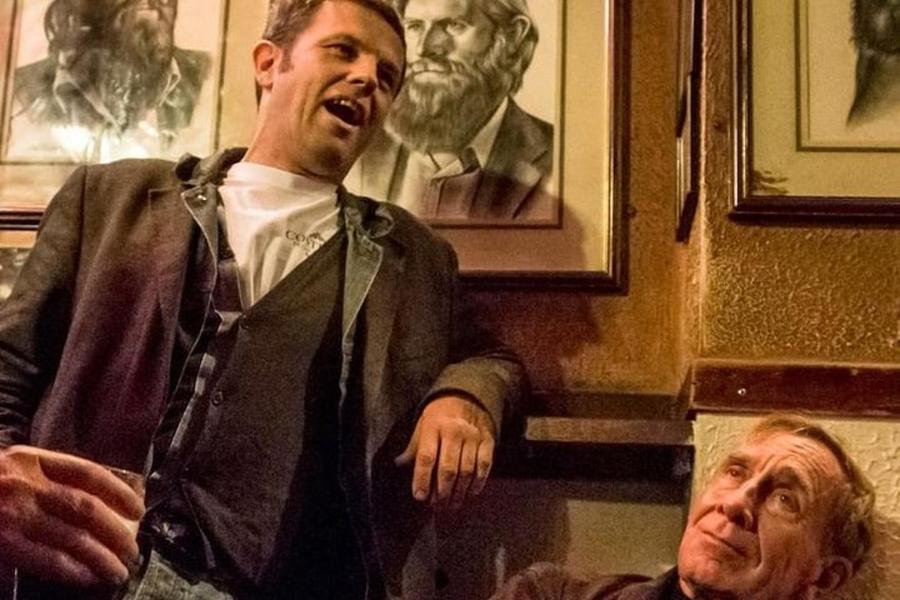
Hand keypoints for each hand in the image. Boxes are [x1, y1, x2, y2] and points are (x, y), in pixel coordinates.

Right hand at [0, 445, 144, 586]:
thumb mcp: (6, 471)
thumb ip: (39, 480)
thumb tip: (87, 505)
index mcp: (28, 460)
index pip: (87, 472)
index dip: (118, 490)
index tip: (138, 508)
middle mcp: (23, 483)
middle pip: (86, 508)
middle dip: (115, 532)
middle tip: (133, 549)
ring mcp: (11, 514)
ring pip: (73, 536)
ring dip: (102, 556)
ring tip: (118, 570)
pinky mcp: (2, 543)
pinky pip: (48, 560)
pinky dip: (74, 570)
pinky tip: (89, 578)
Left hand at [395, 395, 495, 509]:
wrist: (467, 396)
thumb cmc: (439, 416)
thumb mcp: (422, 426)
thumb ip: (413, 448)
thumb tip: (399, 465)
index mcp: (433, 427)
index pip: (426, 457)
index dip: (422, 479)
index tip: (420, 497)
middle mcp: (454, 431)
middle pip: (448, 468)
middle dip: (442, 492)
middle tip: (438, 507)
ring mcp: (473, 436)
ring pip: (466, 470)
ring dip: (459, 492)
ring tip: (452, 505)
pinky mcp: (488, 440)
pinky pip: (484, 465)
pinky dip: (478, 482)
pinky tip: (471, 493)